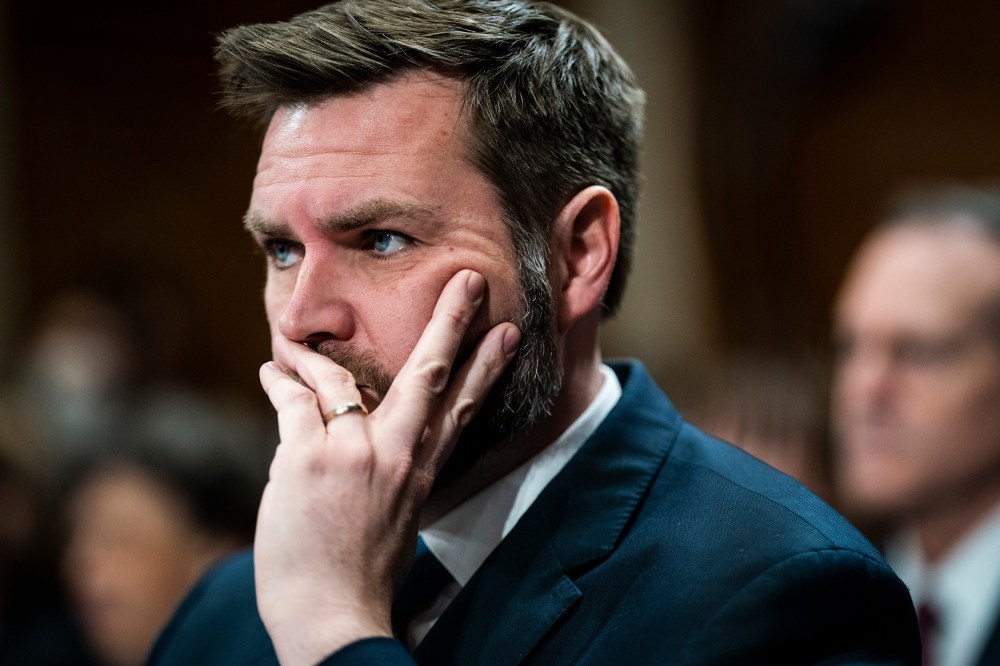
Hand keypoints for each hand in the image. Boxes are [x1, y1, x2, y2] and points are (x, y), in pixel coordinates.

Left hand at [254, 270, 519, 664]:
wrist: (333, 617)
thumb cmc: (362, 575)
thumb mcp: (397, 521)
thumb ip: (392, 474)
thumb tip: (372, 443)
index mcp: (421, 472)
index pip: (462, 408)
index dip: (486, 365)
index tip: (506, 332)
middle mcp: (396, 455)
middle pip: (430, 374)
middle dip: (451, 322)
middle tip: (468, 281)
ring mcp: (355, 452)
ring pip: (340, 377)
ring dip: (312, 355)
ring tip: (293, 340)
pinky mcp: (310, 458)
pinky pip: (294, 401)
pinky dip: (280, 382)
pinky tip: (273, 369)